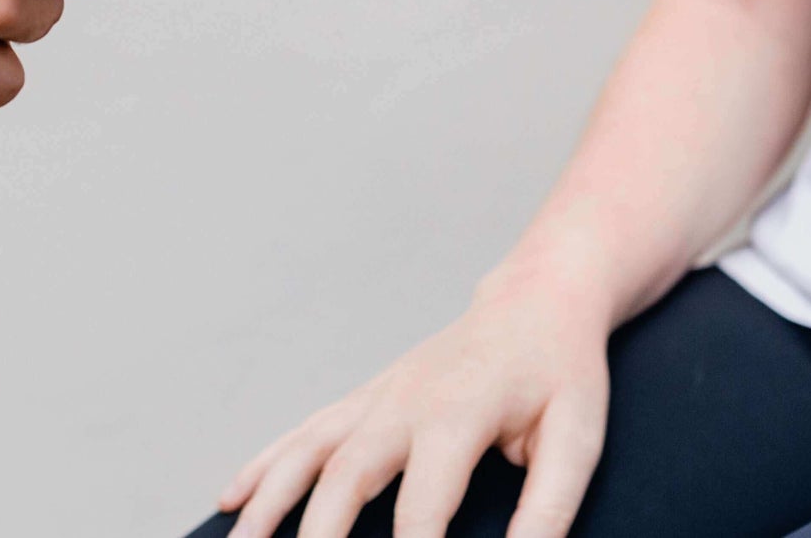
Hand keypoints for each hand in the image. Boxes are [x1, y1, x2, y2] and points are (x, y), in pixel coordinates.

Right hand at [220, 257, 613, 537]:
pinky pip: (305, 431)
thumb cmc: (561, 373)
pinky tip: (233, 498)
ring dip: (270, 501)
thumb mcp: (577, 438)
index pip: (423, 509)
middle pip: (345, 478)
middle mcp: (404, 402)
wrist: (537, 300)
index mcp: (458, 414)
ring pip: (309, 451)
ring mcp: (378, 396)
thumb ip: (548, 508)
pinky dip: (265, 464)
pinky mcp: (367, 397)